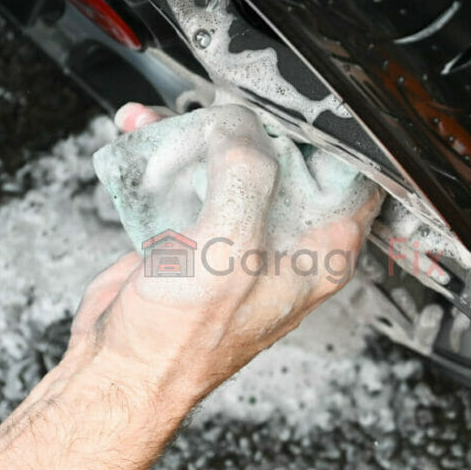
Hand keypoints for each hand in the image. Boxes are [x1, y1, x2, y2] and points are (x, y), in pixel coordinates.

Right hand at [64, 102, 381, 408]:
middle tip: (225, 100)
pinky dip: (163, 152)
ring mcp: (237, 234)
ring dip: (195, 131)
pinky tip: (140, 133)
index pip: (352, 177)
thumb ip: (247, 179)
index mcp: (319, 252)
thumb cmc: (183, 340)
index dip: (328, 134)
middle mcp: (284, 241)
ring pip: (230, 161)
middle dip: (250, 121)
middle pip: (285, 158)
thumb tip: (240, 128)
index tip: (298, 100)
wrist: (118, 369)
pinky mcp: (193, 230)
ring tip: (164, 118)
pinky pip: (187, 176)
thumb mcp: (231, 250)